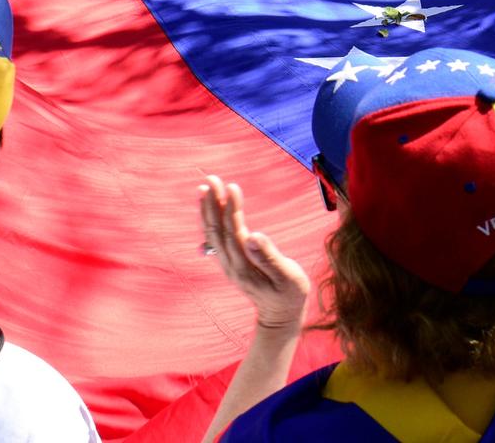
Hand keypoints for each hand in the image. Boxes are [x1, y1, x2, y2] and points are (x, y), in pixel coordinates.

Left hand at [198, 176, 309, 331]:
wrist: (280, 316)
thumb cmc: (290, 294)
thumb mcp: (287, 277)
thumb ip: (269, 257)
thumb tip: (253, 236)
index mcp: (244, 266)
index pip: (233, 232)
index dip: (231, 208)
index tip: (232, 186)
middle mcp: (231, 265)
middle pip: (217, 230)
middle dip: (213, 203)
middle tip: (212, 178)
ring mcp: (228, 265)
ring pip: (213, 234)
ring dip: (208, 210)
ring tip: (204, 188)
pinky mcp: (230, 264)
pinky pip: (215, 239)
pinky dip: (210, 222)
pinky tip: (208, 210)